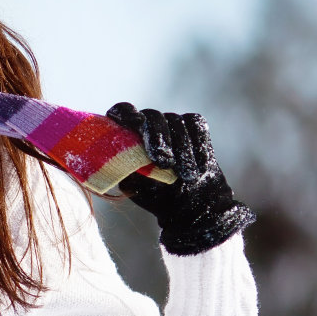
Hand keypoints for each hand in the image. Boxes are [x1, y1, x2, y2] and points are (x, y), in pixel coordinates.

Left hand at [105, 103, 255, 255]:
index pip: (121, 112)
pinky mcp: (194, 126)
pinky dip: (198, 144)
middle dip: (158, 137)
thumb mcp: (133, 185)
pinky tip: (200, 164)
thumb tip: (116, 157)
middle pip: (151, 116)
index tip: (136, 122)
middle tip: (163, 162)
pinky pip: (196, 125)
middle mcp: (148, 123)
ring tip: (185, 176)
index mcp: (128, 134)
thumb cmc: (155, 193)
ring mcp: (172, 123)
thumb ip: (123, 167)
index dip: (125, 113)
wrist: (188, 203)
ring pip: (176, 121)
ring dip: (181, 149)